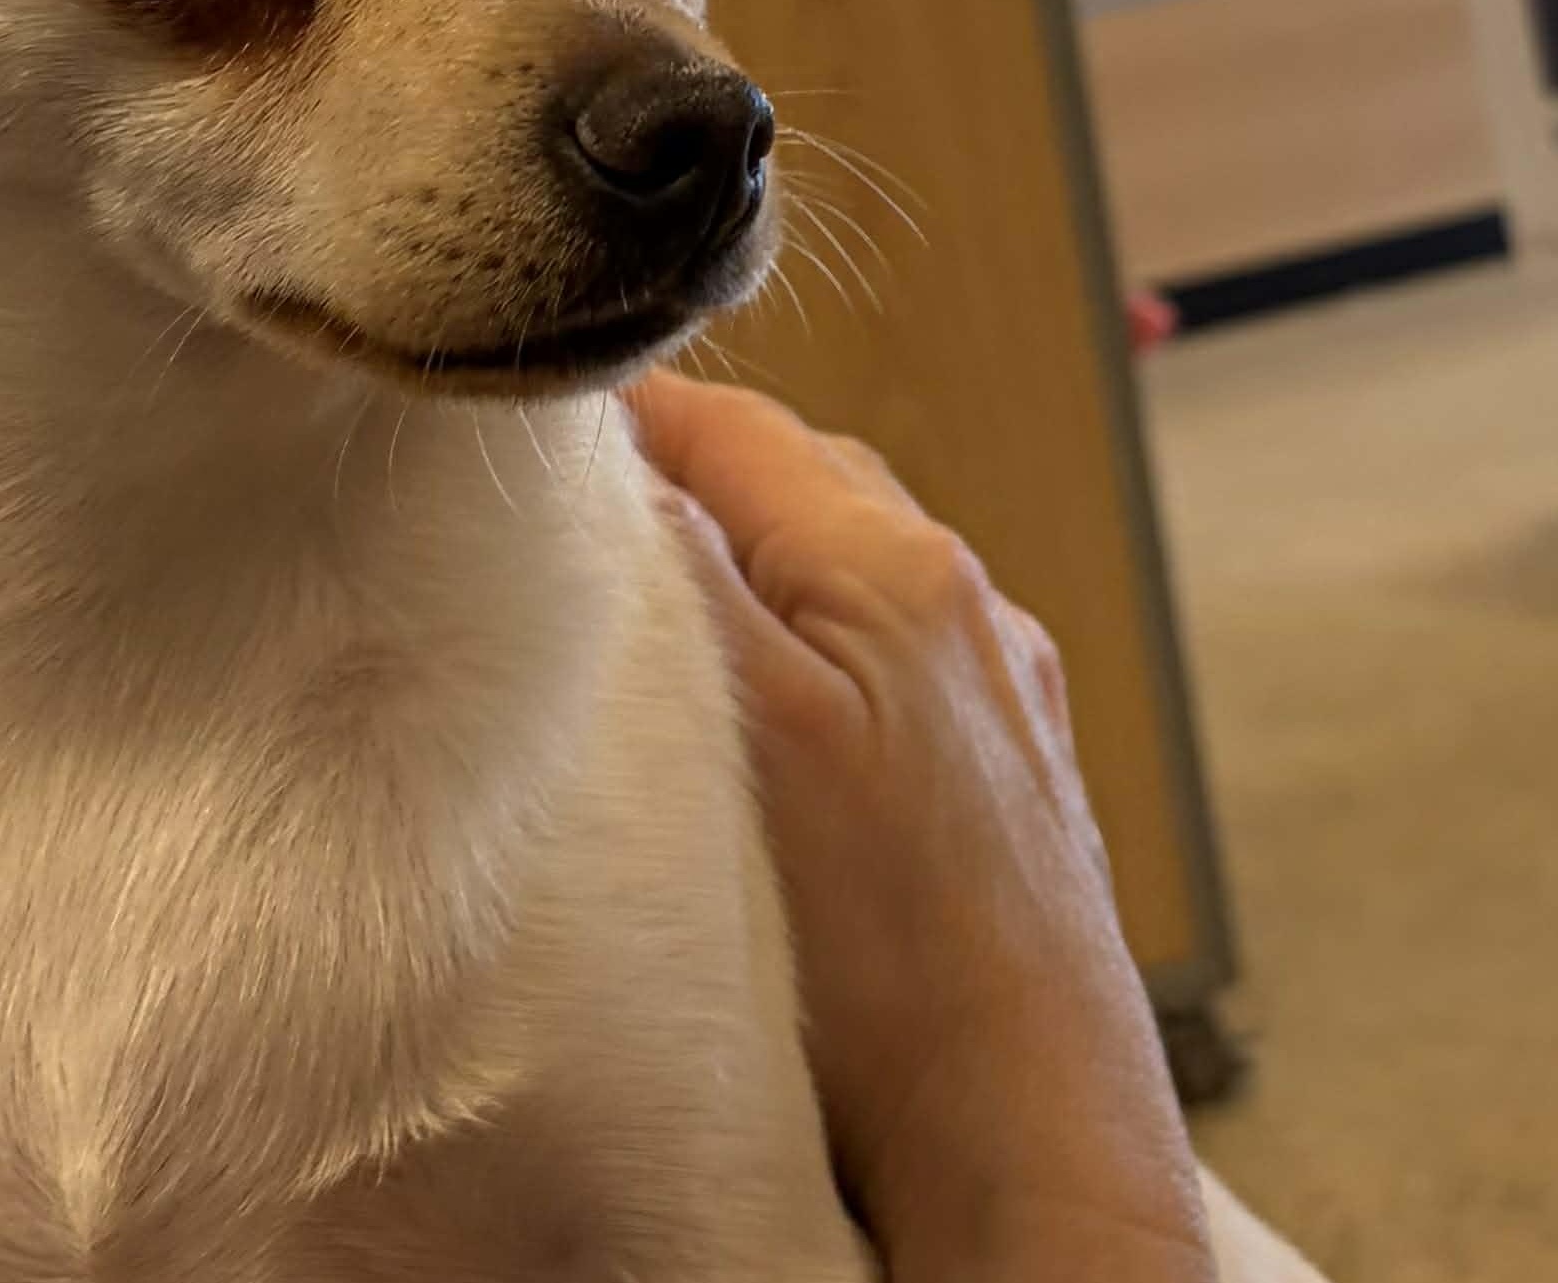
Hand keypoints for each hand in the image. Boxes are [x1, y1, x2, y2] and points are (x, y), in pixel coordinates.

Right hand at [630, 371, 1213, 1282]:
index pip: (733, 423)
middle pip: (792, 475)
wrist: (1030, 1142)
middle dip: (681, 476)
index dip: (621, 414)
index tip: (527, 438)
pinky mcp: (1003, 764)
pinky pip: (884, 645)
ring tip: (650, 610)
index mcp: (899, 566)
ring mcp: (995, 684)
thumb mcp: (760, 732)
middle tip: (567, 523)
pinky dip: (807, 634)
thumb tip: (630, 464)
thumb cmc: (897, 958)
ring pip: (838, 560)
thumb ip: (695, 575)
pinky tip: (761, 704)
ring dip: (748, 556)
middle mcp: (966, 603)